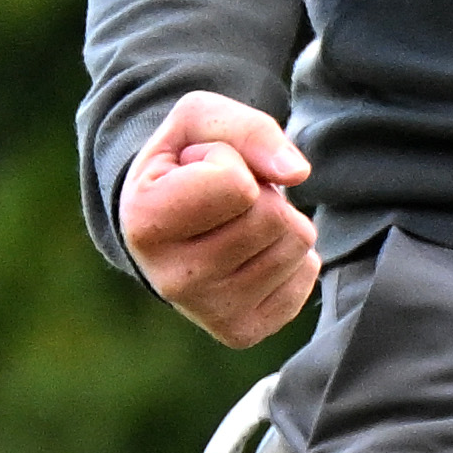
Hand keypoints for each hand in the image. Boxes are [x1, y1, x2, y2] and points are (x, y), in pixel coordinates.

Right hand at [122, 92, 320, 348]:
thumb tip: (297, 175)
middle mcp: (172, 280)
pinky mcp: (243, 331)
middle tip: (225, 198)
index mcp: (145, 223)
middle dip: (261, 192)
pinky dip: (289, 253)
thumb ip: (248, 129)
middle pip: (271, 217)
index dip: (229, 159)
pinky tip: (251, 251)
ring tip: (237, 221)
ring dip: (279, 218)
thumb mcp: (199, 121)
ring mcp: (209, 312)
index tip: (199, 168)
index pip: (236, 184)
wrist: (164, 219)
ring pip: (296, 244)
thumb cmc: (182, 162)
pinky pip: (307, 274)